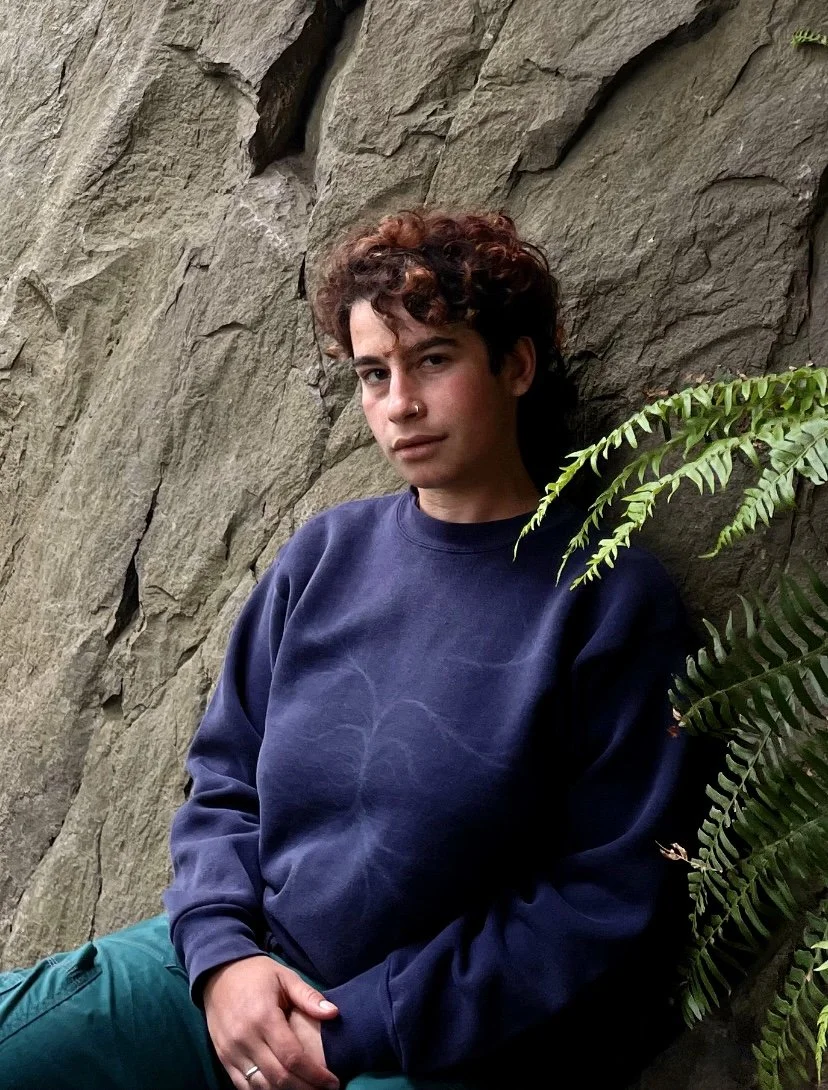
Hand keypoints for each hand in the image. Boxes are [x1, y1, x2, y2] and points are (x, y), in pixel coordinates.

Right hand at [203, 954, 339, 1089]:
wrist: (218, 973)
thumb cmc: (257, 974)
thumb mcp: (285, 977)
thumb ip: (308, 997)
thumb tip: (334, 1013)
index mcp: (264, 1017)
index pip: (292, 1057)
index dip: (314, 1074)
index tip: (332, 1082)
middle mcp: (246, 1038)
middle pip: (278, 1077)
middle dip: (304, 1088)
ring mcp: (232, 1051)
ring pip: (260, 1086)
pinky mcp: (223, 1058)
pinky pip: (243, 1086)